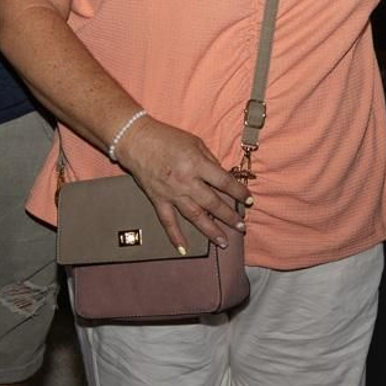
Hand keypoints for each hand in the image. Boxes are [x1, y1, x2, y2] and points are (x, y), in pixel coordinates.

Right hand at [113, 116, 250, 252]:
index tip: (249, 200)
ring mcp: (171, 193)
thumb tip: (222, 177)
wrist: (136, 140)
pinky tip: (184, 249)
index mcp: (197, 164)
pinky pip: (168, 221)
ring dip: (210, 230)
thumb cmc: (166, 137)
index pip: (224, 182)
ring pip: (195, 216)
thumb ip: (209, 160)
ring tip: (223, 242)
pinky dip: (175, 236)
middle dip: (229, 216)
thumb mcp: (194, 142)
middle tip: (241, 227)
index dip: (239, 192)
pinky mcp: (158, 199)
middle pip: (212, 203)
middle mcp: (186, 181)